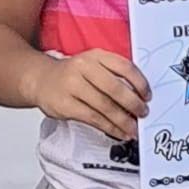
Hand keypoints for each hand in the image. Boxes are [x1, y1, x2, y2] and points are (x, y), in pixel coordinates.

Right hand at [30, 50, 149, 142]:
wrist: (41, 79)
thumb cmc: (73, 74)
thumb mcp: (93, 64)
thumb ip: (114, 75)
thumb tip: (139, 98)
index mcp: (96, 56)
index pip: (124, 67)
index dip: (139, 83)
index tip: (148, 96)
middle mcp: (84, 67)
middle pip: (115, 88)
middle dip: (133, 104)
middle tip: (143, 113)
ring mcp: (72, 86)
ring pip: (104, 106)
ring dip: (123, 120)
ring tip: (133, 129)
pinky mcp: (65, 104)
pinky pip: (93, 118)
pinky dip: (109, 128)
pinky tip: (119, 132)